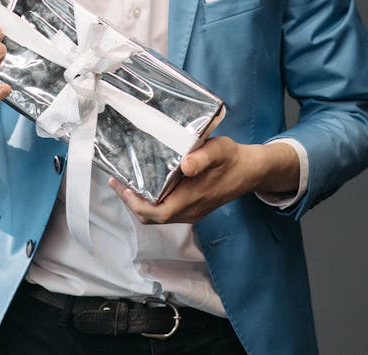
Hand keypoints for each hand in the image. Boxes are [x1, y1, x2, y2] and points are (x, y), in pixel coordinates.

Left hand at [108, 137, 299, 223]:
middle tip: (117, 181)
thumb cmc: (232, 159)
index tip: (122, 186)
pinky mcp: (194, 206)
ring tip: (126, 181)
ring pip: (159, 215)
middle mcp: (189, 211)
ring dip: (140, 202)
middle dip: (132, 203)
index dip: (136, 204)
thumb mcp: (218, 151)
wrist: (250, 170)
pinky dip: (152, 200)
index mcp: (192, 200)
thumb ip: (201, 157)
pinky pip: (167, 210)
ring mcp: (192, 211)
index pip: (157, 213)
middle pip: (153, 217)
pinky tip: (147, 183)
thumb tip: (185, 165)